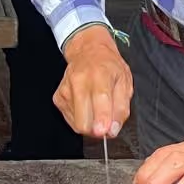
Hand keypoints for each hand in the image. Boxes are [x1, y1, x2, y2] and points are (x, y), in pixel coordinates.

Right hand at [51, 25, 132, 139]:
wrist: (88, 51)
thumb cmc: (108, 66)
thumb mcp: (125, 82)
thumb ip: (122, 107)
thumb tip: (113, 129)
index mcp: (100, 74)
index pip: (100, 99)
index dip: (102, 119)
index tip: (105, 132)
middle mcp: (80, 81)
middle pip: (83, 119)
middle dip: (97, 129)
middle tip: (106, 124)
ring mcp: (66, 89)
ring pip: (77, 123)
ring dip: (90, 124)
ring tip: (96, 109)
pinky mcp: (58, 97)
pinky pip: (71, 120)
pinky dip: (81, 118)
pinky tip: (86, 106)